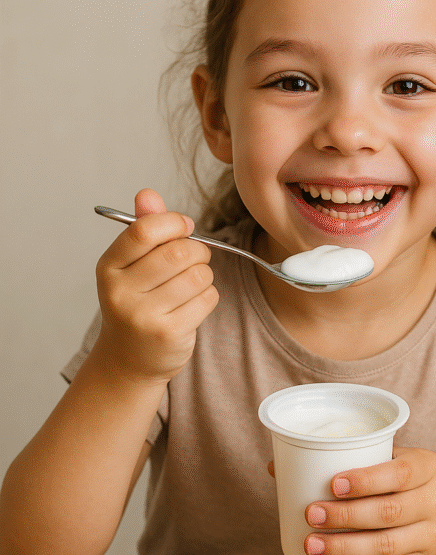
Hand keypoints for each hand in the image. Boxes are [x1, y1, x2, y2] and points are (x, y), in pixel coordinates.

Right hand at [93, 189, 218, 382]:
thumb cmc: (135, 303)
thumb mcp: (130, 266)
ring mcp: (144, 316)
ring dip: (205, 274)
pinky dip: (208, 296)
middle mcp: (121, 292)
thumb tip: (148, 194)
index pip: (143, 231)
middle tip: (198, 256)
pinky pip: (207, 298)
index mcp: (108, 268)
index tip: (186, 226)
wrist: (129, 360)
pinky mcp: (169, 334)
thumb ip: (142, 229)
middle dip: (198, 249)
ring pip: (197, 275)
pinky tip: (194, 304)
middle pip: (178, 253)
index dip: (174, 222)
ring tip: (193, 282)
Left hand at [302, 447, 435, 554]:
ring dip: (344, 548)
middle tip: (311, 514)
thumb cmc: (416, 481)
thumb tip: (278, 464)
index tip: (332, 484)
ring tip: (312, 544)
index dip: (365, 480)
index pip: (399, 473)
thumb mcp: (400, 459)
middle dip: (345, 516)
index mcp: (429, 467)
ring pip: (385, 546)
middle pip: (388, 513)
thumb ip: (354, 458)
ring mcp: (433, 536)